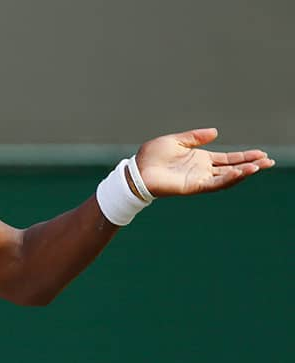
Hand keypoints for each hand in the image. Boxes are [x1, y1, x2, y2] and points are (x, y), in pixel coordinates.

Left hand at [135, 128, 273, 196]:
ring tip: (259, 166)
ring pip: (226, 177)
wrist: (137, 170)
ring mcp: (198, 179)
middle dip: (251, 165)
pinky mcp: (192, 186)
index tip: (262, 154)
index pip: (228, 159)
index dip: (245, 156)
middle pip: (232, 168)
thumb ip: (196, 137)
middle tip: (270, 162)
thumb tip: (216, 132)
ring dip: (243, 172)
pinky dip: (228, 178)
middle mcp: (202, 170)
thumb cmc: (152, 156)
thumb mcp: (176, 140)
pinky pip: (214, 183)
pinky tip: (240, 172)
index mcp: (200, 158)